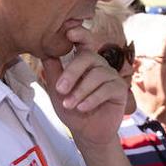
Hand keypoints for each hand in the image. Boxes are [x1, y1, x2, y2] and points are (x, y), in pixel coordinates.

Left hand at [44, 26, 128, 147]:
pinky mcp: (120, 90)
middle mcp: (99, 65)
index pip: (84, 42)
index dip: (80, 34)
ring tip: (69, 105)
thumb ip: (53, 71)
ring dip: (80, 91)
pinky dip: (92, 99)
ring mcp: (111, 76)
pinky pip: (107, 89)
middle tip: (60, 89)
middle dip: (72, 73)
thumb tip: (45, 50)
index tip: (69, 32)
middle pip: (88, 57)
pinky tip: (82, 108)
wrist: (86, 133)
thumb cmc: (72, 110)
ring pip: (97, 75)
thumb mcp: (57, 90)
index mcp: (85, 62)